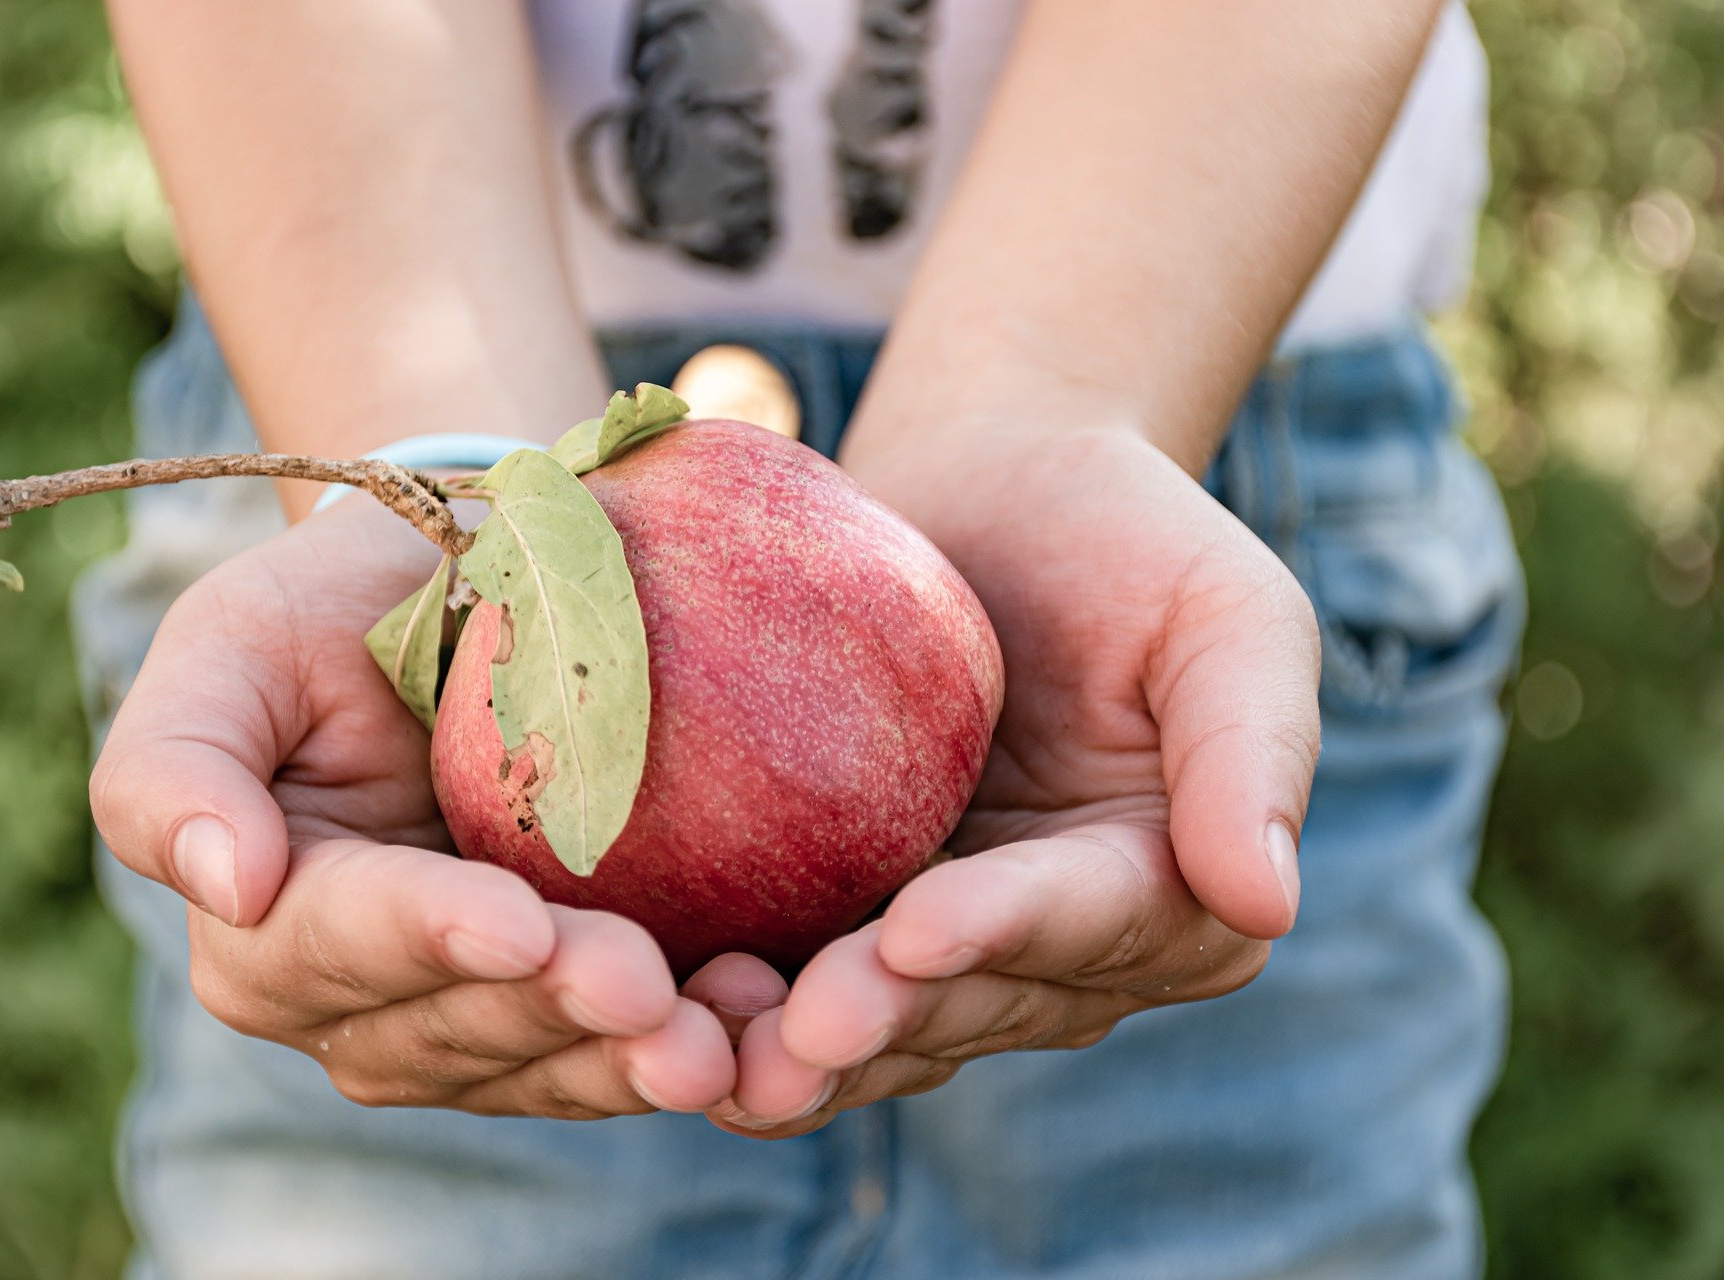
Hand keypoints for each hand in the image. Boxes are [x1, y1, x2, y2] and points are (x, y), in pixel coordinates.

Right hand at [90, 497, 735, 1117]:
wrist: (456, 603)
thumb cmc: (330, 613)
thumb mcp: (230, 644)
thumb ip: (178, 762)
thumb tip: (231, 885)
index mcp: (264, 926)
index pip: (342, 939)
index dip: (429, 938)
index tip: (520, 926)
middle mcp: (355, 1001)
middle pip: (454, 1023)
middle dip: (550, 1012)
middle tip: (649, 991)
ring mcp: (466, 1021)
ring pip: (541, 1064)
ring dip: (627, 1060)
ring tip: (718, 1041)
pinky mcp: (564, 1017)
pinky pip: (614, 1053)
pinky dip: (687, 1046)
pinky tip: (757, 1028)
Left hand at [714, 426, 1320, 1133]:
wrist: (992, 488)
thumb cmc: (1125, 535)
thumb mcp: (1227, 615)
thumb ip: (1252, 750)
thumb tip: (1267, 903)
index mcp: (1173, 897)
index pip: (1089, 922)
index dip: (1003, 935)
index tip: (913, 933)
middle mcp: (1061, 952)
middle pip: (971, 1000)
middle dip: (883, 1020)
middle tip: (788, 1032)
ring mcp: (947, 947)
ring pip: (877, 1024)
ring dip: (791, 1049)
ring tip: (704, 1050)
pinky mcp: (847, 916)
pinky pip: (794, 975)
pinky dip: (733, 1005)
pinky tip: (655, 1011)